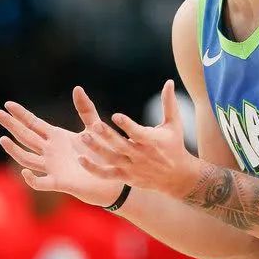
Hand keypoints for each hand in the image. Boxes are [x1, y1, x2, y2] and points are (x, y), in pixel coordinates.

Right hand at [0, 88, 124, 206]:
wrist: (115, 177)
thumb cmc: (103, 153)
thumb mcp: (94, 127)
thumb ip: (85, 109)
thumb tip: (77, 87)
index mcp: (57, 137)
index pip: (33, 124)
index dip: (20, 114)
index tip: (7, 104)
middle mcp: (50, 151)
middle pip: (26, 137)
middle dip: (11, 125)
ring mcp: (53, 167)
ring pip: (27, 158)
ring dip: (14, 150)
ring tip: (3, 139)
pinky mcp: (60, 182)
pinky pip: (42, 182)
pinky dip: (32, 179)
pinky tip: (24, 171)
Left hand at [78, 79, 198, 197]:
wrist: (178, 178)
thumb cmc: (174, 145)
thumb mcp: (173, 124)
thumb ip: (169, 103)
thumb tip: (169, 81)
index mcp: (152, 141)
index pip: (138, 133)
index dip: (127, 125)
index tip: (116, 115)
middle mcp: (141, 155)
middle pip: (121, 145)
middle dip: (108, 136)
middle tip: (94, 125)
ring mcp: (132, 167)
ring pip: (112, 159)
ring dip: (97, 149)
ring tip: (83, 138)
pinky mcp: (125, 176)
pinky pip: (107, 174)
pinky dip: (94, 169)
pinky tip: (81, 159)